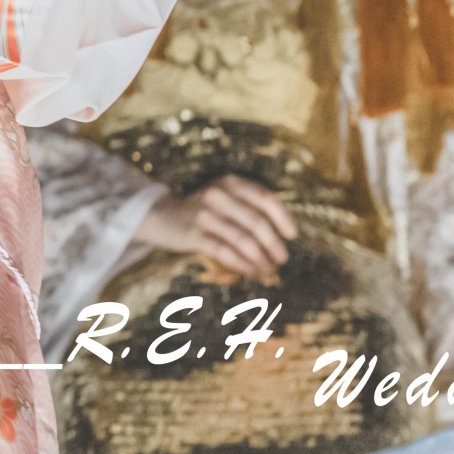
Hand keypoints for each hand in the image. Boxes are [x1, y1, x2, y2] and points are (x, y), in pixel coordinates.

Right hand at [136, 175, 296, 278]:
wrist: (162, 216)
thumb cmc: (204, 210)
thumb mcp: (225, 197)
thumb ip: (251, 206)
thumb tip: (283, 232)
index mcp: (230, 183)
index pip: (265, 198)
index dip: (282, 218)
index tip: (291, 235)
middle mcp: (218, 195)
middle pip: (256, 222)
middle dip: (273, 244)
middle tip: (282, 259)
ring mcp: (204, 214)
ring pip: (242, 240)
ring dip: (260, 258)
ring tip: (268, 269)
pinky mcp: (194, 234)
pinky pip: (224, 251)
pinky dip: (242, 263)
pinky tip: (251, 271)